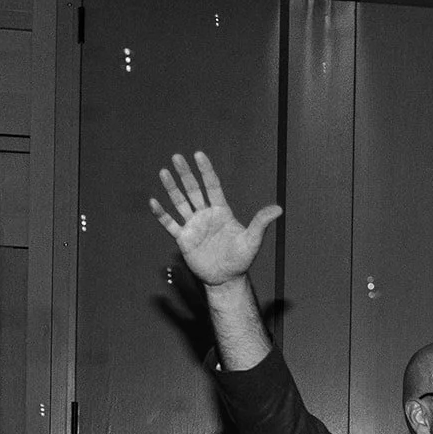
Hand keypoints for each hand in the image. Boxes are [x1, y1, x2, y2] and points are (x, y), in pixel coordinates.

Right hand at [150, 151, 281, 287]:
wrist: (226, 278)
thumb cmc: (241, 259)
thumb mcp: (252, 240)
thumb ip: (261, 223)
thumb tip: (279, 208)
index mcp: (221, 211)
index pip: (212, 186)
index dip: (206, 171)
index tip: (199, 155)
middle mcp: (205, 215)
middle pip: (193, 190)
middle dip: (186, 174)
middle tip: (177, 157)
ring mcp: (193, 225)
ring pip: (180, 202)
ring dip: (171, 188)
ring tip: (164, 172)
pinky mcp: (184, 238)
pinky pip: (170, 223)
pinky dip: (161, 214)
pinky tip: (154, 202)